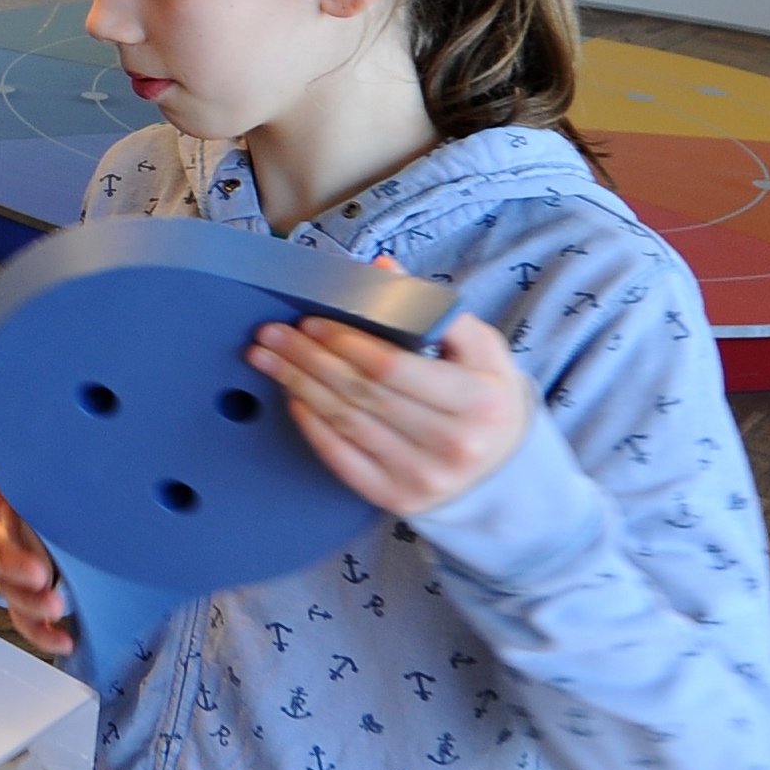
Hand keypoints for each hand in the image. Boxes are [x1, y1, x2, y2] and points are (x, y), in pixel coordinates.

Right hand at [0, 470, 72, 658]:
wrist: (71, 512)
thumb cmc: (58, 489)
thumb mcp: (52, 473)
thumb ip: (61, 468)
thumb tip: (87, 459)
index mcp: (1, 497)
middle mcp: (1, 532)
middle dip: (14, 565)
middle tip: (40, 573)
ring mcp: (13, 568)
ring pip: (7, 589)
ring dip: (28, 602)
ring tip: (56, 606)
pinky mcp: (28, 595)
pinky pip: (26, 618)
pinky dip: (41, 632)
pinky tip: (62, 638)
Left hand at [246, 310, 533, 517]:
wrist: (500, 467)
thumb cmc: (484, 396)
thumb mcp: (479, 348)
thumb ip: (432, 308)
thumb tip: (382, 270)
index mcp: (477, 402)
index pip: (393, 367)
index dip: (346, 342)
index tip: (312, 321)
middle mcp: (453, 445)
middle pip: (362, 394)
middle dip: (309, 358)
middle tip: (274, 334)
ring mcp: (423, 478)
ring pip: (345, 423)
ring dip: (299, 385)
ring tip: (269, 358)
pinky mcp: (397, 499)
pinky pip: (341, 458)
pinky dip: (311, 424)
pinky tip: (293, 397)